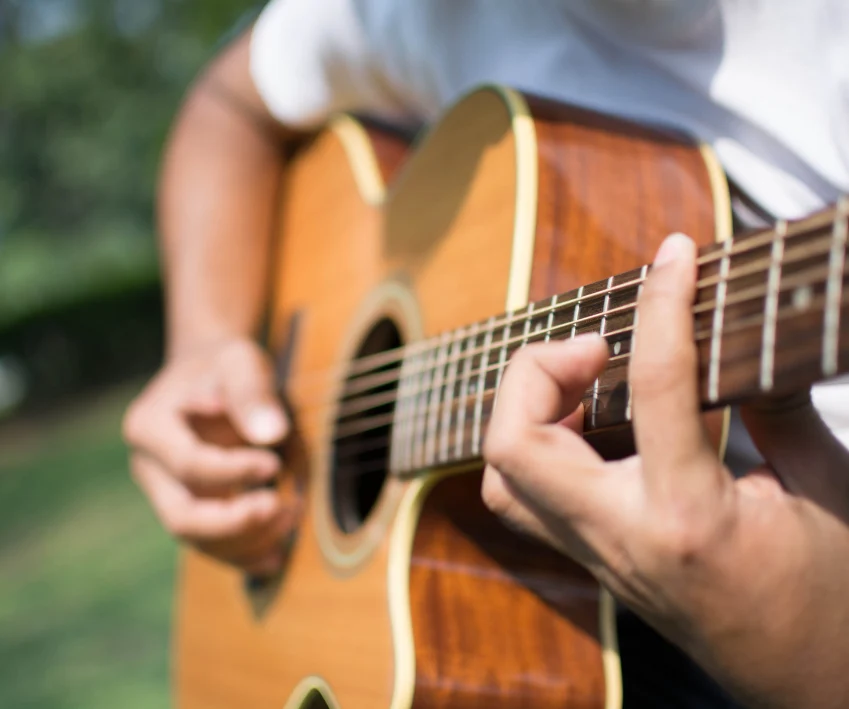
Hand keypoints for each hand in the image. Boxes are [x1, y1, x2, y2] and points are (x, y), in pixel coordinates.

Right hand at [123, 336, 298, 575]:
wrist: (215, 377)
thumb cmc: (228, 367)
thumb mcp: (242, 362)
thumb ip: (253, 393)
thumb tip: (270, 434)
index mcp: (148, 426)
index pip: (188, 464)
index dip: (233, 471)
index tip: (275, 463)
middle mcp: (148, 468)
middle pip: (181, 516)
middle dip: (233, 523)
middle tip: (280, 509)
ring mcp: (165, 495)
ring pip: (198, 540)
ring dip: (246, 541)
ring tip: (292, 517)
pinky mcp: (189, 512)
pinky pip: (211, 547)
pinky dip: (244, 555)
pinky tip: (277, 555)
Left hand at [481, 234, 848, 708]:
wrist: (812, 686)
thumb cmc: (834, 600)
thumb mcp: (830, 487)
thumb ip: (782, 407)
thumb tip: (751, 332)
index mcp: (691, 516)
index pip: (655, 384)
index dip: (662, 303)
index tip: (675, 256)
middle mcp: (623, 538)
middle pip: (515, 444)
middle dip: (536, 371)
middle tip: (596, 347)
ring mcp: (598, 556)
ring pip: (503, 477)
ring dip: (524, 410)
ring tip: (585, 382)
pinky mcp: (594, 563)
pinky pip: (526, 500)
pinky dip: (535, 446)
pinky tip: (587, 424)